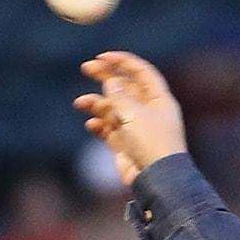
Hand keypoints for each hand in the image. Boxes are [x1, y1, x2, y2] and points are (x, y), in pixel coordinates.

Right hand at [74, 50, 186, 188]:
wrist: (157, 182)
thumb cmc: (152, 144)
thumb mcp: (135, 113)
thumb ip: (119, 96)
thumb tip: (111, 82)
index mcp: (159, 100)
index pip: (141, 73)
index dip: (123, 62)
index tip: (103, 57)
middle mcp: (149, 113)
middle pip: (125, 87)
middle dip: (106, 77)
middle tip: (86, 68)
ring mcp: (136, 130)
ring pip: (113, 109)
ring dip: (96, 104)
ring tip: (81, 104)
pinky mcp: (126, 146)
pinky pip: (109, 130)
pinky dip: (99, 126)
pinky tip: (91, 125)